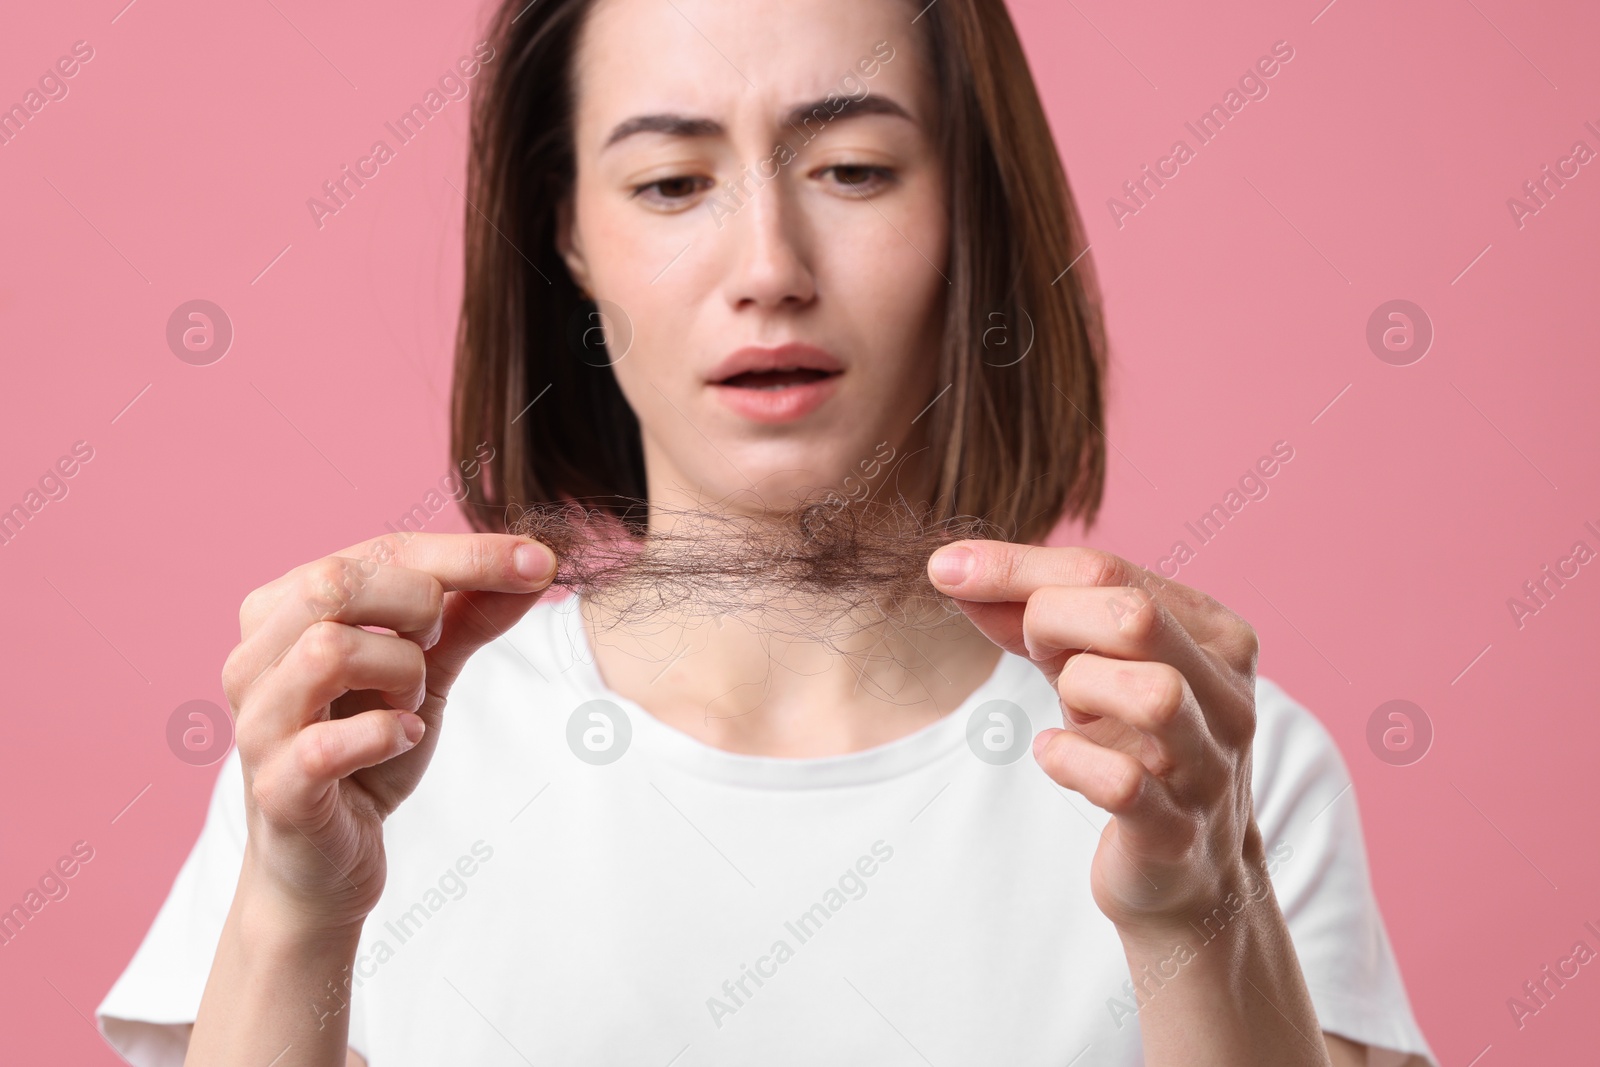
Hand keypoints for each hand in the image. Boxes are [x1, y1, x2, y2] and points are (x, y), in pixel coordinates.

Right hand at [221, 531, 555, 930]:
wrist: (326, 867)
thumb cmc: (366, 755)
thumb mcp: (427, 674)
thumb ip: (470, 616)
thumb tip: (538, 563)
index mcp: (283, 613)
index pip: (377, 552)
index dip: (465, 554)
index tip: (541, 562)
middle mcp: (254, 659)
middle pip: (335, 582)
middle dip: (417, 606)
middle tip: (435, 649)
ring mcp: (257, 724)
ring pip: (328, 650)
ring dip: (398, 674)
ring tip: (409, 704)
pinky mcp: (276, 789)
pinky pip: (327, 744)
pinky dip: (385, 734)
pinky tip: (405, 739)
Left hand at [928, 541, 1263, 937]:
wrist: (1183, 870)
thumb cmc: (1131, 747)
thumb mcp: (1084, 666)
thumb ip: (1026, 615)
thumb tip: (953, 568)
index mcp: (1214, 634)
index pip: (1110, 571)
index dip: (1017, 567)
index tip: (948, 570)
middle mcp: (1226, 693)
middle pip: (1133, 616)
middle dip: (1053, 622)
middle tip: (1036, 652)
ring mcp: (1209, 765)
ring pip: (1150, 694)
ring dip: (1080, 689)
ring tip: (1068, 708)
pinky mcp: (1177, 830)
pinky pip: (1122, 782)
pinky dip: (1071, 760)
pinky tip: (1054, 755)